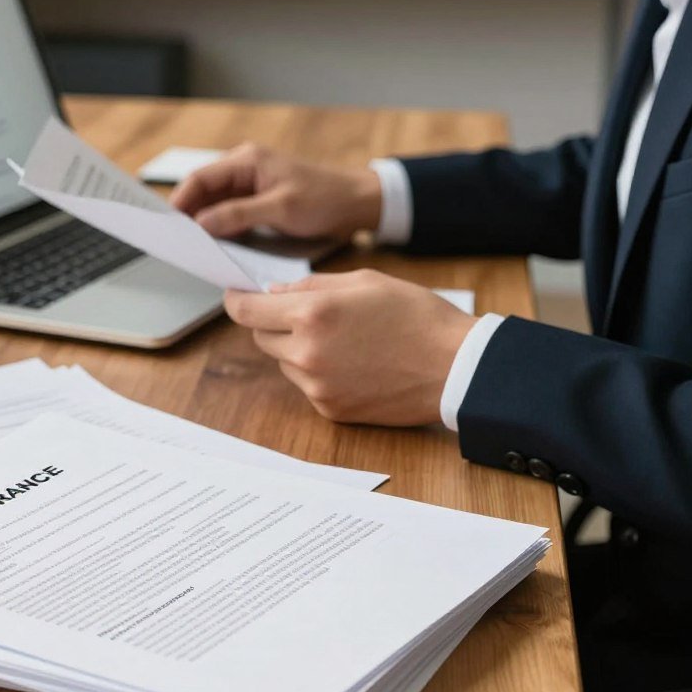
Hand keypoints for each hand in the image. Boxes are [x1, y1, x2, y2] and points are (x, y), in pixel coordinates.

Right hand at [170, 143, 381, 239]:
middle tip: (174, 240)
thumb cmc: (323, 199)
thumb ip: (238, 215)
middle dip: (188, 214)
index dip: (180, 201)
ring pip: (214, 204)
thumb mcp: (280, 209)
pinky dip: (220, 227)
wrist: (356, 203)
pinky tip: (215, 245)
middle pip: (203, 191)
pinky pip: (229, 213)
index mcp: (247, 161)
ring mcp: (250, 185)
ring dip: (204, 223)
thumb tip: (201, 223)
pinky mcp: (257, 201)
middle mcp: (244, 168)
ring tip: (191, 246)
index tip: (167, 226)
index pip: (200, 179)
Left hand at [224, 271, 476, 425]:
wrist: (455, 367)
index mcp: (312, 315)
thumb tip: (273, 293)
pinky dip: (318, 372)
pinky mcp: (330, 409)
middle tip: (307, 314)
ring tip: (343, 340)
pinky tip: (354, 363)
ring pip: (284, 362)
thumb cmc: (416, 315)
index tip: (236, 297)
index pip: (247, 311)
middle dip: (274, 323)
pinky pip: (307, 385)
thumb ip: (311, 286)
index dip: (236, 302)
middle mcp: (306, 353)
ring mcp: (317, 386)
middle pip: (262, 337)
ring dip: (297, 348)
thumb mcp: (363, 282)